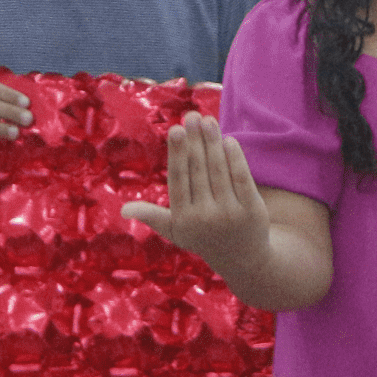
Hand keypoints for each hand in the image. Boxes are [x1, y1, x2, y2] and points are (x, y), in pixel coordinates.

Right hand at [120, 113, 273, 273]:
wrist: (243, 260)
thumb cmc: (203, 237)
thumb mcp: (176, 231)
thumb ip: (152, 216)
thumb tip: (123, 209)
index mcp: (183, 219)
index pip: (178, 179)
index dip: (178, 153)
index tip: (176, 128)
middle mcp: (205, 217)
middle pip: (199, 170)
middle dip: (195, 140)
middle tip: (192, 116)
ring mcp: (230, 214)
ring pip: (219, 170)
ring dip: (213, 142)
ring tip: (208, 121)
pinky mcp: (252, 210)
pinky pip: (242, 178)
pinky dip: (235, 158)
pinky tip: (229, 140)